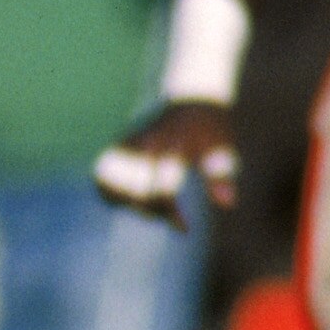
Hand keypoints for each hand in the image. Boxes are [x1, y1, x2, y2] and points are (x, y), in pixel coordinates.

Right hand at [93, 100, 236, 225]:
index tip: (184, 228)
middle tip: (166, 214)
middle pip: (136, 193)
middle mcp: (148, 146)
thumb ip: (221, 178)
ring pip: (111, 183)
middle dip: (151, 212)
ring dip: (124, 201)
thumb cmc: (211, 131)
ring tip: (141, 204)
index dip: (171, 216)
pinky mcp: (120, 144)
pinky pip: (102, 174)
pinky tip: (127, 195)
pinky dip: (109, 189)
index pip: (163, 192)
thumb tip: (226, 205)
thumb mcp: (222, 151)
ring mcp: (131, 144)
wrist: (193, 101)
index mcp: (173, 149)